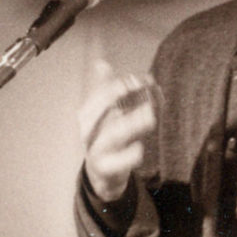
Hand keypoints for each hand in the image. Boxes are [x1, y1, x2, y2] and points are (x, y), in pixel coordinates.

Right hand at [78, 59, 157, 201]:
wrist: (101, 174)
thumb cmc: (105, 137)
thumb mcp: (103, 114)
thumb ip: (105, 89)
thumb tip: (101, 63)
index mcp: (86, 116)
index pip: (102, 94)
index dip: (122, 85)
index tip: (143, 79)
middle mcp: (88, 132)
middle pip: (102, 112)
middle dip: (123, 100)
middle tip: (145, 92)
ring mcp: (96, 151)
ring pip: (113, 135)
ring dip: (133, 124)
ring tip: (151, 117)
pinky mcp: (107, 169)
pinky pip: (120, 161)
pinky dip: (131, 153)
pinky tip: (140, 147)